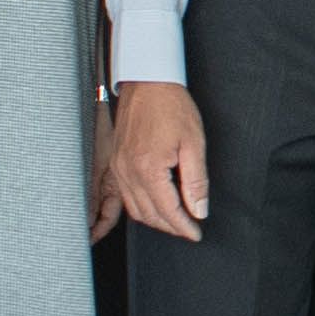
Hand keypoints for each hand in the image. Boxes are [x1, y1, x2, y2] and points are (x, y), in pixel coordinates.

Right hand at [110, 80, 208, 241]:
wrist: (147, 81)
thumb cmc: (171, 106)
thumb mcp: (193, 142)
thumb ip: (196, 180)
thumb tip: (199, 210)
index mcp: (148, 168)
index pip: (168, 210)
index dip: (184, 226)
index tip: (196, 233)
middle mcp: (128, 172)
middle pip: (149, 215)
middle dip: (170, 226)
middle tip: (189, 228)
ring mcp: (118, 167)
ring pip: (135, 209)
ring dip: (155, 219)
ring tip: (176, 219)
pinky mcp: (115, 162)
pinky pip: (125, 195)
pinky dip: (141, 206)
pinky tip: (156, 204)